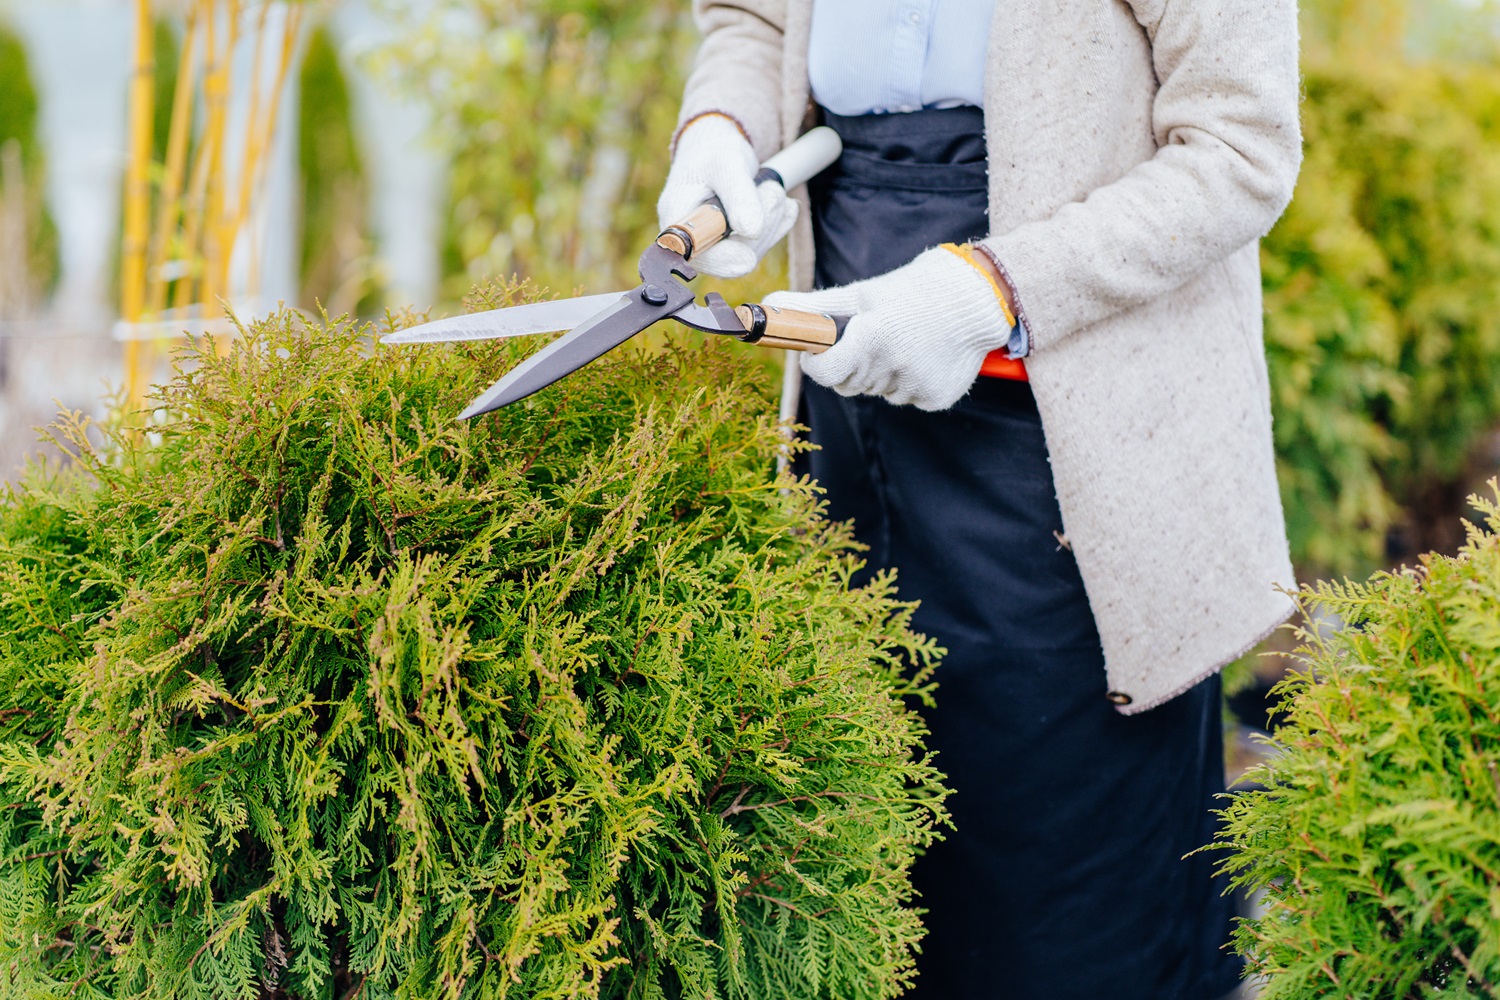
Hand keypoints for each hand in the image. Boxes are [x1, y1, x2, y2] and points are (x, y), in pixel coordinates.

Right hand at [657, 115, 798, 278]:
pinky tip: (785, 206)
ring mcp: (711, 250)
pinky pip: (760, 247)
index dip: (725, 256)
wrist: (714, 152)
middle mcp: (690, 243)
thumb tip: (752, 231)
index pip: (697, 255)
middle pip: (731, 257)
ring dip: (772, 220)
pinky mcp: (730, 249)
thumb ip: (738, 195)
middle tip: (773, 188)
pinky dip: (778, 224)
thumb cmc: (712, 154)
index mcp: (676, 223)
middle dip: (761, 223)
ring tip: (773, 188)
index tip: (750, 243)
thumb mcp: (726, 163)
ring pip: (751, 253)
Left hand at [764, 245, 1013, 411]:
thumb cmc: (909, 292)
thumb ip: (813, 307)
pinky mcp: (936, 397)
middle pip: (848, 385)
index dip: (817, 363)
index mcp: (871, 337)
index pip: (823, 372)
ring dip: (882, 374)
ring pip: (878, 392)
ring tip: (904, 343)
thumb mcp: (861, 295)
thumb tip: (766, 304)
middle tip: (871, 339)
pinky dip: (911, 382)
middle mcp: (893, 364)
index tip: (822, 352)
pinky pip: (908, 399)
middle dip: (851, 366)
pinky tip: (925, 356)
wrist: (975, 296)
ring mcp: (916, 384)